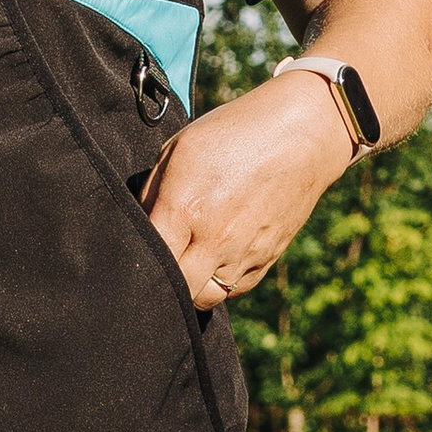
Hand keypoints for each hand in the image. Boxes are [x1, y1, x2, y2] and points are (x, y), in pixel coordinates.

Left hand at [142, 75, 354, 310]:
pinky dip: (219, 282)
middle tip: (157, 264)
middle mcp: (215, 239)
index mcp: (186, 208)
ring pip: (205, 298)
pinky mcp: (266, 259)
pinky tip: (213, 259)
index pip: (149, 259)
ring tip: (186, 263)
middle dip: (162, 283)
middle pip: (176, 291)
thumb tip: (139, 224)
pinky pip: (233, 290)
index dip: (135, 261)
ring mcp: (244, 254)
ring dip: (191, 286)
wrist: (302, 135)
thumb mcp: (179, 148)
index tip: (130, 253)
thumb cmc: (234, 133)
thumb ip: (152, 192)